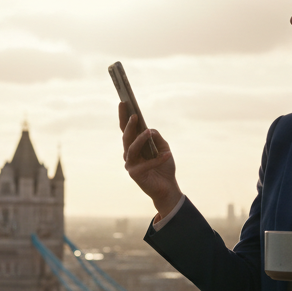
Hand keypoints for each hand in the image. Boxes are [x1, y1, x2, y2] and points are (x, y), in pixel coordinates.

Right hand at [119, 102, 181, 216]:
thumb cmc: (164, 167)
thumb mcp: (164, 148)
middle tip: (133, 115)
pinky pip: (146, 163)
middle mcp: (129, 154)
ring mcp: (130, 164)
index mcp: (135, 146)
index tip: (123, 102)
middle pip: (126, 137)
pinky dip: (157, 159)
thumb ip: (157, 138)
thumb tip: (149, 130)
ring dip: (140, 139)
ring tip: (148, 132)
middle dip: (129, 125)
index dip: (124, 116)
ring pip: (132, 148)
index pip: (127, 129)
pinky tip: (168, 155)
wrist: (168, 187)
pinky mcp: (135, 174)